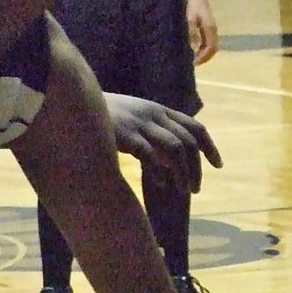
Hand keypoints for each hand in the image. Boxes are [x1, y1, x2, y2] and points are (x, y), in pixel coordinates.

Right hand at [104, 94, 222, 193]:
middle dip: (197, 167)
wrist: (73, 100)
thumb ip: (152, 137)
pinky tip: (159, 184)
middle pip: (188, 141)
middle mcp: (154, 115)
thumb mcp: (133, 121)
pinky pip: (150, 154)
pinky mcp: (126, 134)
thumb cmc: (103, 117)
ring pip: (176, 148)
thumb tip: (168, 166)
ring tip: (184, 191)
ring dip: (183, 172)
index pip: (195, 127)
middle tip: (196, 189)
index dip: (209, 146)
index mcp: (159, 111)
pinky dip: (158, 170)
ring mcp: (141, 124)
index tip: (218, 165)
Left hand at [187, 0, 217, 64]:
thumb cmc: (193, 7)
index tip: (194, 63)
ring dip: (204, 54)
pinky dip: (203, 49)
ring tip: (193, 59)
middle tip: (193, 64)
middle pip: (213, 49)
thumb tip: (193, 47)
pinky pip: (208, 42)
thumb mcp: (190, 19)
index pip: (211, 48)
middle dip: (205, 58)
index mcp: (210, 30)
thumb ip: (192, 33)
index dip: (203, 57)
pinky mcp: (209, 29)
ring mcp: (212, 30)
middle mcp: (213, 31)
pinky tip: (194, 50)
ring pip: (211, 46)